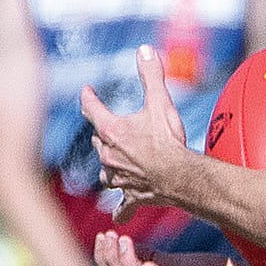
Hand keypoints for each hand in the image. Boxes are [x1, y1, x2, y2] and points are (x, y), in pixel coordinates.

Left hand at [82, 43, 190, 219]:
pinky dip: (120, 209)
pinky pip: (122, 206)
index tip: (86, 90)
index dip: (87, 97)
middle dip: (102, 133)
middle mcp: (108, 155)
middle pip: (97, 141)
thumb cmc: (168, 141)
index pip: (91, 108)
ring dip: (108, 166)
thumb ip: (150, 74)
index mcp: (112, 130)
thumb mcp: (160, 102)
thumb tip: (145, 49)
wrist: (180, 177)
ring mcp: (118, 178)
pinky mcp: (131, 196)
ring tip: (113, 163)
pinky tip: (118, 215)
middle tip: (107, 127)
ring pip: (105, 171)